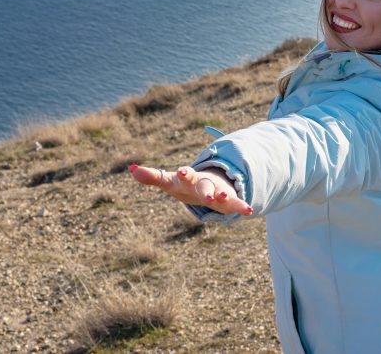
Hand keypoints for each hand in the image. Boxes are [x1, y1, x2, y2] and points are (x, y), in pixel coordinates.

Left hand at [128, 164, 252, 215]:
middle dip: (206, 190)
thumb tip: (131, 168)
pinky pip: (236, 204)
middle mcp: (205, 183)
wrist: (212, 183)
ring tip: (226, 198)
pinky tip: (249, 211)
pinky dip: (241, 207)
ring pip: (222, 193)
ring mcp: (218, 191)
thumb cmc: (187, 184)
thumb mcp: (170, 182)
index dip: (184, 174)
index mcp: (190, 179)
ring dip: (224, 196)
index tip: (183, 171)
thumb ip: (152, 176)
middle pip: (205, 185)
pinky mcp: (228, 201)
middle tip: (207, 196)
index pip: (186, 175)